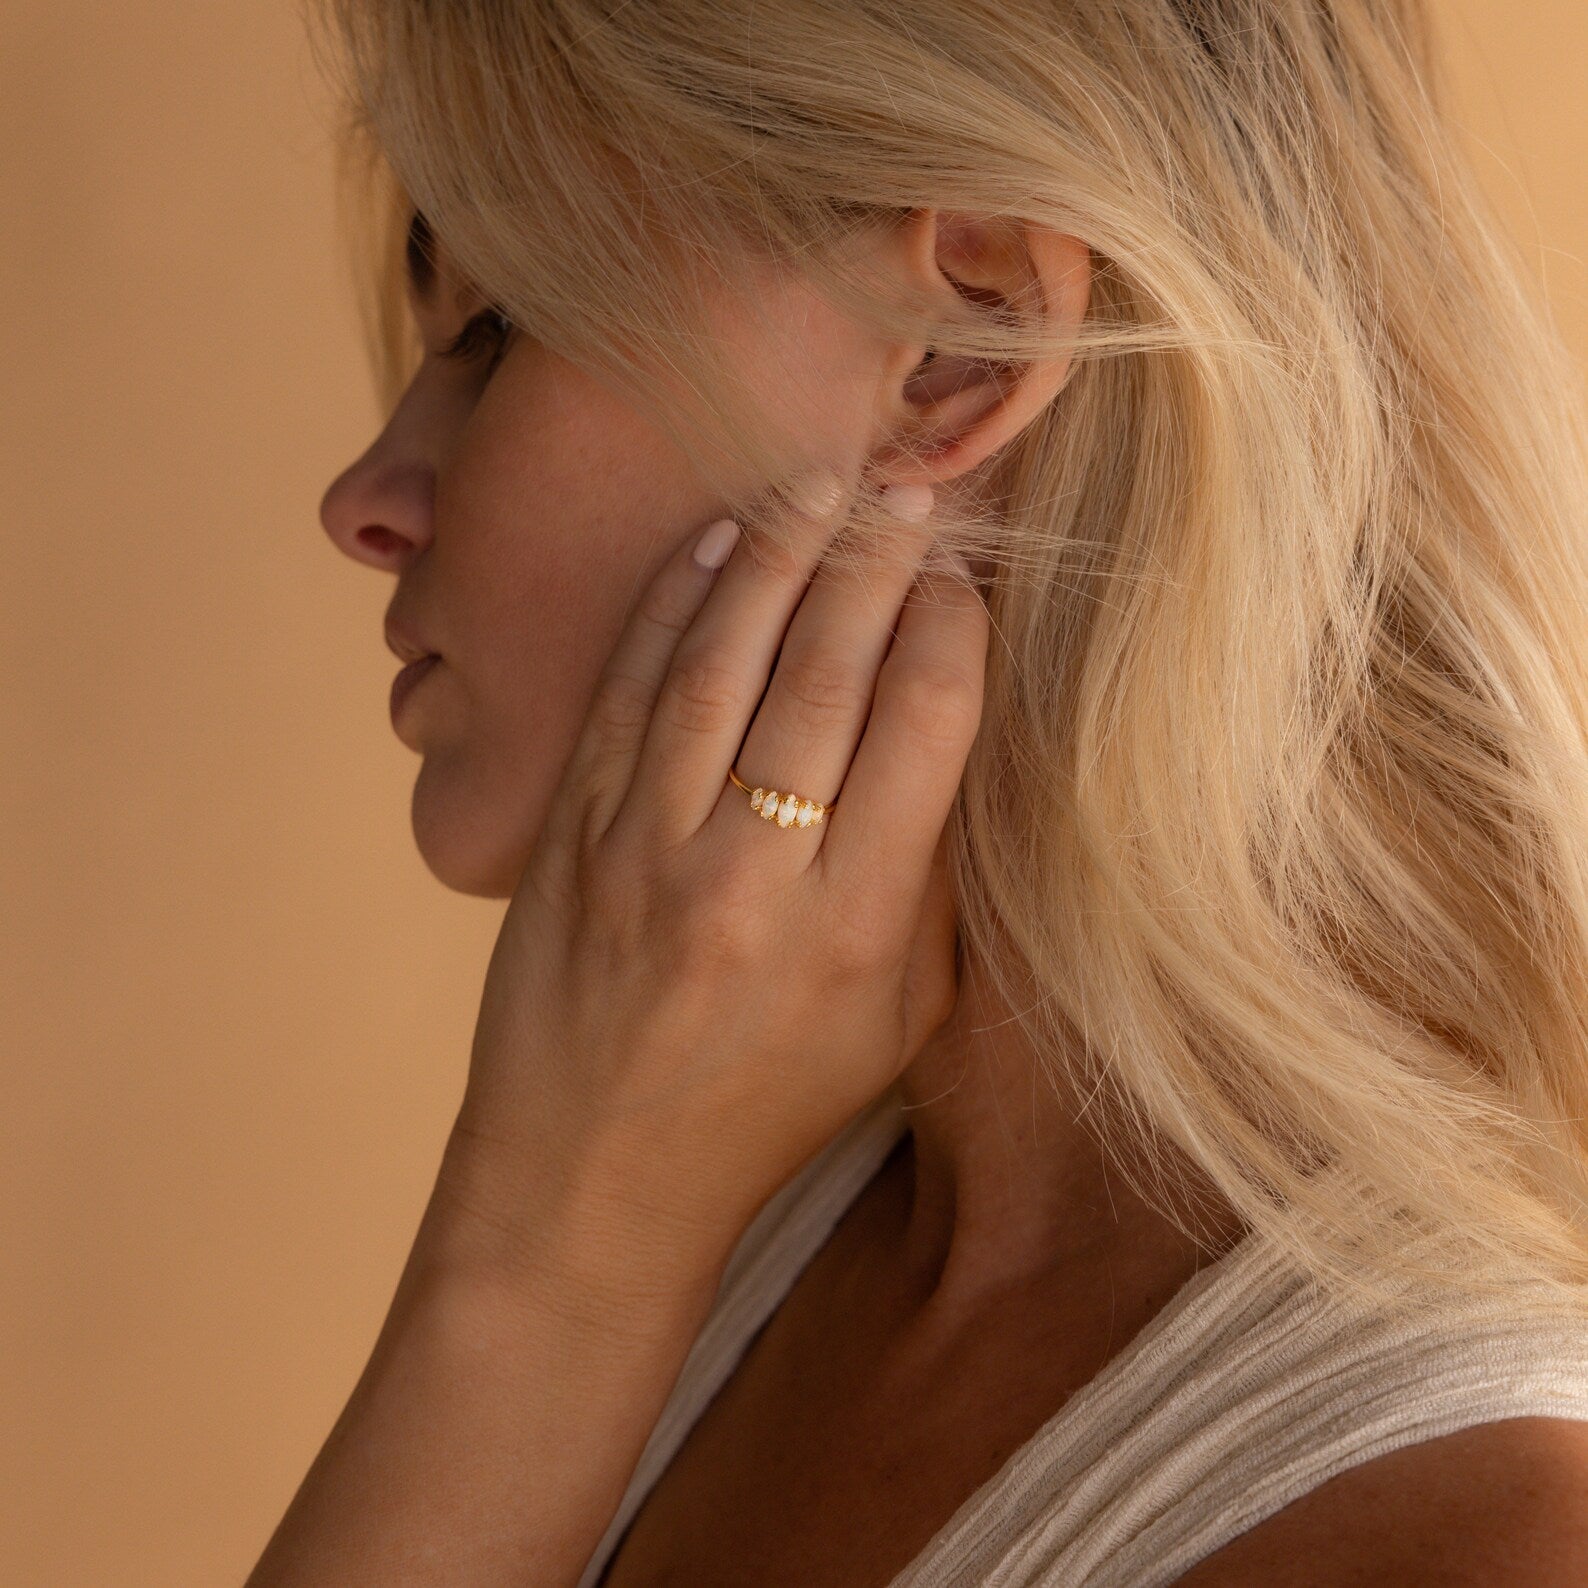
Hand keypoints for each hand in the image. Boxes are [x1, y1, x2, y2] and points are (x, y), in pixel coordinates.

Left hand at [451, 467, 987, 1257]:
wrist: (592, 1178)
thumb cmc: (767, 1103)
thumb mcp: (898, 1020)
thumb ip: (931, 879)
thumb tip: (954, 724)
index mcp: (857, 929)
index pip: (925, 726)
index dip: (952, 628)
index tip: (966, 579)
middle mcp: (753, 877)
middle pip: (828, 672)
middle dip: (876, 561)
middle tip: (908, 491)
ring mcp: (646, 848)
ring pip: (722, 660)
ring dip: (776, 553)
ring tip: (820, 483)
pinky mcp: (569, 834)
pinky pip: (626, 690)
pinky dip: (672, 604)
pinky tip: (715, 543)